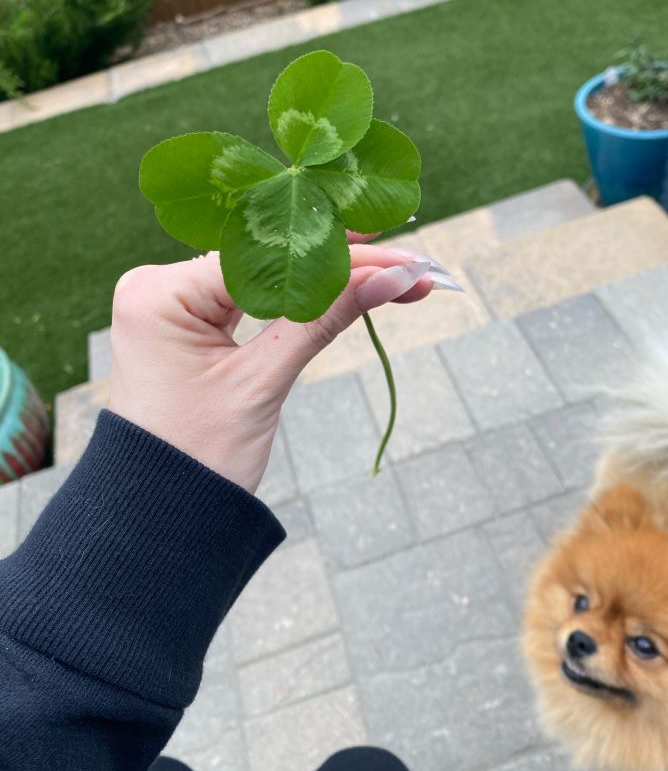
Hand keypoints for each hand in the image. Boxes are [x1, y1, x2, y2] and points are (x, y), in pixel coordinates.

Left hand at [107, 240, 435, 493]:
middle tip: (405, 259)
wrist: (159, 517)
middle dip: (337, 262)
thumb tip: (392, 277)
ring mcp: (172, 306)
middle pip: (265, 259)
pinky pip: (252, 299)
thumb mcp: (263, 383)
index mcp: (159, 293)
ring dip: (324, 278)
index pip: (264, 255)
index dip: (336, 253)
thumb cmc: (197, 459)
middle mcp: (158, 287)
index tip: (397, 255)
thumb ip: (324, 320)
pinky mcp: (189, 325)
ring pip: (264, 277)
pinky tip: (345, 288)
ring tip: (388, 272)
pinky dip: (298, 299)